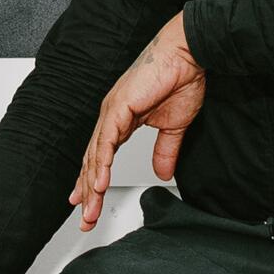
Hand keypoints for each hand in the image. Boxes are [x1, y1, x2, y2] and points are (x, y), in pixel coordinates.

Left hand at [70, 11, 205, 231]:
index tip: (87, 202)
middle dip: (89, 192)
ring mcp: (112, 111)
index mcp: (121, 120)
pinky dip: (102, 164)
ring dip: (93, 184)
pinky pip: (107, 141)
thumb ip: (164, 150)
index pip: (101, 157)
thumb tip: (163, 174)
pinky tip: (99, 183)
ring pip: (97, 155)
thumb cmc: (181, 80)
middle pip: (94, 161)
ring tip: (90, 209)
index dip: (93, 181)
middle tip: (86, 219)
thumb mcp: (173, 127)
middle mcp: (111, 116)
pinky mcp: (119, 106)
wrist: (187, 55)